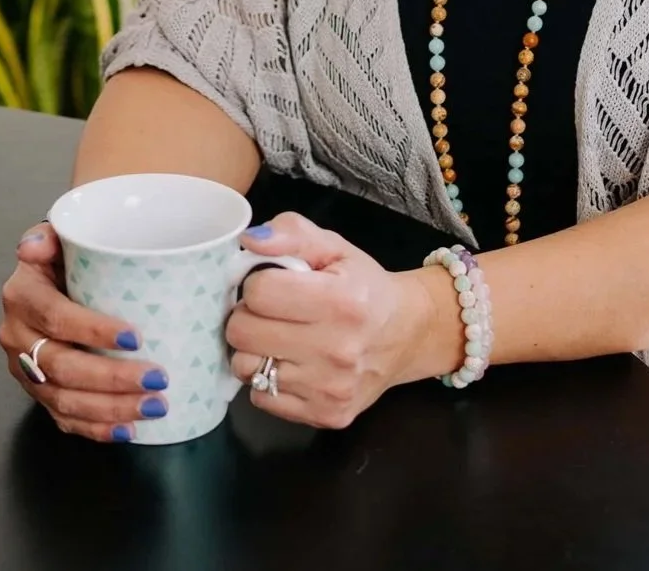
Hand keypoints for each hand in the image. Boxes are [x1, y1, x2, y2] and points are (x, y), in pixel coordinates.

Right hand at [0, 222, 170, 442]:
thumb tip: (36, 243)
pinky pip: (63, 418)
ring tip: (155, 406)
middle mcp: (17, 336)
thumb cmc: (63, 256)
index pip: (57, 318)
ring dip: (111, 408)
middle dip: (112, 379)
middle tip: (157, 379)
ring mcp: (25, 370)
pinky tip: (127, 428)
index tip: (137, 337)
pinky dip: (96, 428)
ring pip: (64, 400)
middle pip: (62, 368)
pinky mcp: (37, 392)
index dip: (93, 331)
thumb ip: (52, 234)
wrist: (47, 276)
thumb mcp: (57, 236)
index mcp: (22, 296)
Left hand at [226, 213, 452, 428]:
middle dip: (247, 316)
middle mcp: (336, 350)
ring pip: (245, 368)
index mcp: (339, 300)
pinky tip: (291, 364)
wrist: (406, 334)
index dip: (257, 282)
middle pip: (243, 333)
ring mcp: (330, 389)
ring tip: (278, 337)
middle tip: (269, 311)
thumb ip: (292, 233)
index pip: (258, 293)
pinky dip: (266, 380)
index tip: (273, 283)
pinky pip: (260, 398)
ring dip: (254, 350)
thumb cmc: (365, 287)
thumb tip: (249, 243)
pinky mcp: (325, 416)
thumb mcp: (335, 247)